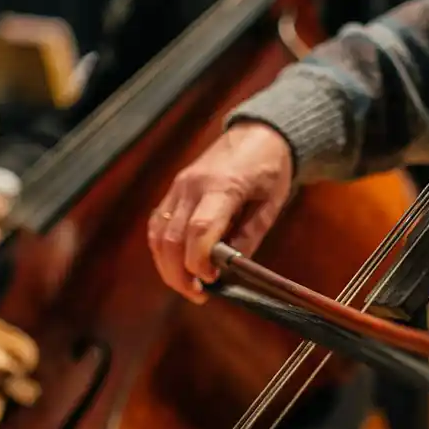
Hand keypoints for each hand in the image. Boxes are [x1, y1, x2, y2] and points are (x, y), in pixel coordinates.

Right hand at [148, 121, 293, 302]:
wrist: (257, 134)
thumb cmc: (269, 169)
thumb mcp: (270, 206)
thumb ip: (248, 238)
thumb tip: (228, 271)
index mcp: (223, 186)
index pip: (200, 230)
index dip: (200, 262)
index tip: (211, 282)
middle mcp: (192, 185)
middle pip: (172, 238)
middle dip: (180, 274)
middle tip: (199, 294)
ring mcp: (178, 186)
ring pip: (158, 234)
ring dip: (167, 266)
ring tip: (188, 286)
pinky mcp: (173, 190)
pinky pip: (158, 224)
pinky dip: (162, 250)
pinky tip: (177, 265)